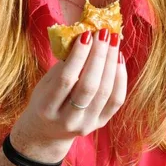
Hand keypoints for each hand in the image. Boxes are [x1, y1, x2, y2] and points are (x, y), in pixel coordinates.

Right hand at [12, 29, 126, 152]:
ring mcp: (86, 124)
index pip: (66, 79)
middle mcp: (67, 120)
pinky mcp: (101, 124)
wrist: (48, 132)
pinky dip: (120, 77)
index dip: (79, 55)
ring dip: (111, 63)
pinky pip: (116, 100)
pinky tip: (118, 58)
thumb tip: (84, 37)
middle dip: (98, 55)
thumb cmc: (45, 99)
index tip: (86, 34)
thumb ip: (63, 64)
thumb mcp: (45, 83)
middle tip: (103, 33)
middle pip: (89, 86)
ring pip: (105, 92)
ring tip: (113, 41)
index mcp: (47, 108)